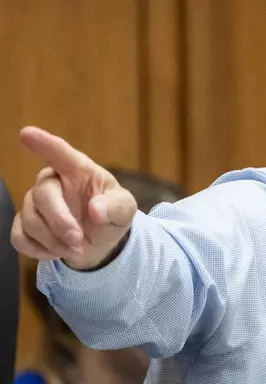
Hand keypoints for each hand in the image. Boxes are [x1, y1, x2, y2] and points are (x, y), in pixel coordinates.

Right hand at [11, 126, 136, 269]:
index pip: (60, 153)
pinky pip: (19, 238)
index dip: (44, 144)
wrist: (101, 241)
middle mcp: (52, 182)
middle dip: (60, 222)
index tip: (27, 134)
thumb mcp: (125, 209)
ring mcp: (35, 203)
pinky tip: (57, 252)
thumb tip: (96, 210)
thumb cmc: (111, 214)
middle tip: (78, 240)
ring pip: (30, 220)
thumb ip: (116, 207)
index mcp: (78, 170)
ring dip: (54, 241)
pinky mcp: (24, 225)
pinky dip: (39, 250)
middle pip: (43, 195)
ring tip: (76, 249)